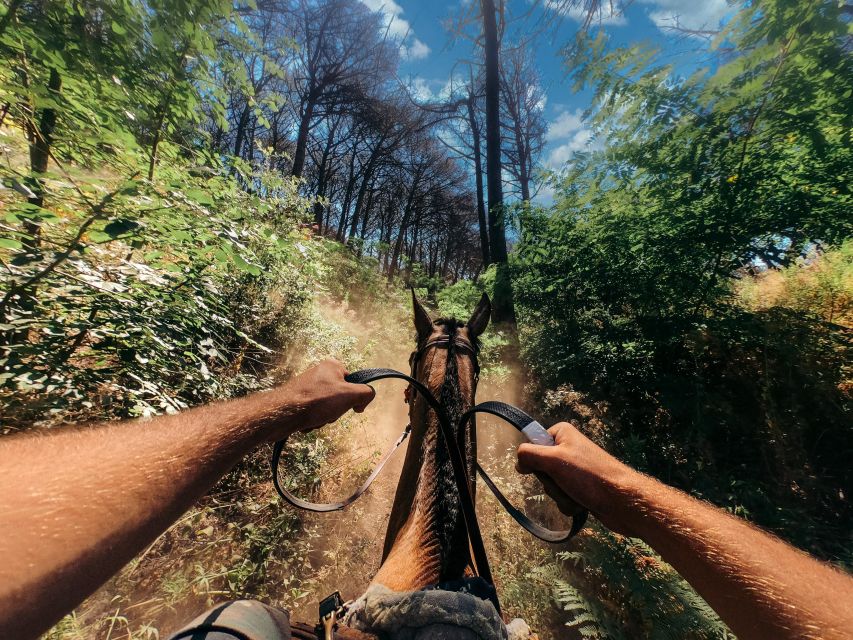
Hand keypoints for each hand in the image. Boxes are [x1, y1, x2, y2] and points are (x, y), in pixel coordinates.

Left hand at [269, 359, 374, 440]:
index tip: (351, 406)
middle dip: (336, 410)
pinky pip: (314, 411)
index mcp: (332, 365)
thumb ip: (366, 393)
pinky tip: (308, 422)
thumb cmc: (317, 401)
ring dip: (325, 417)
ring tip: (316, 418)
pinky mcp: (298, 399)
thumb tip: (365, 400)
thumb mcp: (350, 395)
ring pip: (327, 406)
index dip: (353, 397)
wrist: (283, 413)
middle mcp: (319, 373)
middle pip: (340, 396)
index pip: (353, 382)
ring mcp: (307, 386)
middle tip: (329, 413)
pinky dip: (313, 419)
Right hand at [516, 422, 638, 534]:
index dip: (535, 460)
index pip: (533, 445)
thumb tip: (518, 460)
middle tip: (564, 482)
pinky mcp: (582, 488)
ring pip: (552, 486)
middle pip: (541, 468)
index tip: (546, 468)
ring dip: (560, 495)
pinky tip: (582, 504)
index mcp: (562, 434)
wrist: (622, 501)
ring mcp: (576, 470)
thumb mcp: (554, 460)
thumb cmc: (589, 476)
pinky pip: (564, 497)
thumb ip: (530, 455)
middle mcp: (569, 449)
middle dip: (550, 482)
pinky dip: (569, 503)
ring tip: (577, 495)